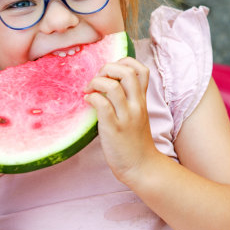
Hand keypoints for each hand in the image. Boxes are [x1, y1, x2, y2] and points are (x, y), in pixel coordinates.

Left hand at [84, 57, 159, 183]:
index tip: (111, 71)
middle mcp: (136, 105)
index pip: (141, 69)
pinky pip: (102, 105)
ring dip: (96, 82)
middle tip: (97, 79)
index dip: (124, 62)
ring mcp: (126, 117)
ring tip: (89, 90)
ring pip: (112, 86)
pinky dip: (92, 98)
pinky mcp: (114, 129)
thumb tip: (107, 82)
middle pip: (126, 72)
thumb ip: (128, 99)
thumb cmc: (135, 141)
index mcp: (141, 100)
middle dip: (107, 68)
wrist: (142, 167)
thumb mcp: (137, 115)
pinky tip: (88, 102)